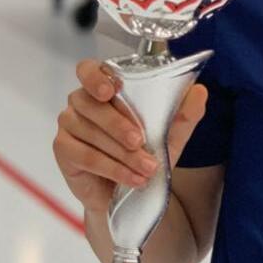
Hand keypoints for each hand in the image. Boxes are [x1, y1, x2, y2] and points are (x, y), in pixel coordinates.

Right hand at [52, 58, 208, 213]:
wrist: (129, 193)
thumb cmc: (144, 154)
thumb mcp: (169, 136)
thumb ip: (184, 114)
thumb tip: (199, 91)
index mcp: (103, 88)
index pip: (88, 70)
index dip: (95, 77)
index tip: (111, 90)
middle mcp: (81, 102)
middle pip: (91, 104)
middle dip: (118, 125)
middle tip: (140, 142)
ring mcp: (69, 125)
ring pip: (90, 132)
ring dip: (121, 153)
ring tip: (146, 168)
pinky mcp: (63, 149)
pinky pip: (85, 155)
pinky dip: (111, 168)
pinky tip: (132, 178)